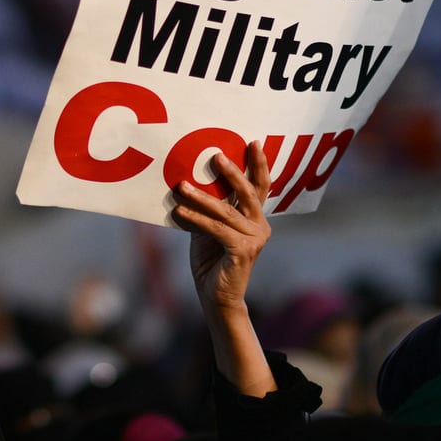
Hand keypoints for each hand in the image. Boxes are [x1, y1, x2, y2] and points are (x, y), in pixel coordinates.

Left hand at [171, 141, 271, 316]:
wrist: (217, 297)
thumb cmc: (212, 261)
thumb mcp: (209, 229)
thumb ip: (209, 209)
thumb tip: (189, 182)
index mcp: (255, 219)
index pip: (259, 187)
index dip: (258, 165)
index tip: (253, 143)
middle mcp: (260, 226)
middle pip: (248, 193)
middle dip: (232, 172)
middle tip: (216, 155)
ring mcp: (254, 239)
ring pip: (226, 211)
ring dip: (201, 197)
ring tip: (181, 185)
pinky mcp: (243, 251)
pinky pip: (216, 229)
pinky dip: (196, 219)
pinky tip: (179, 212)